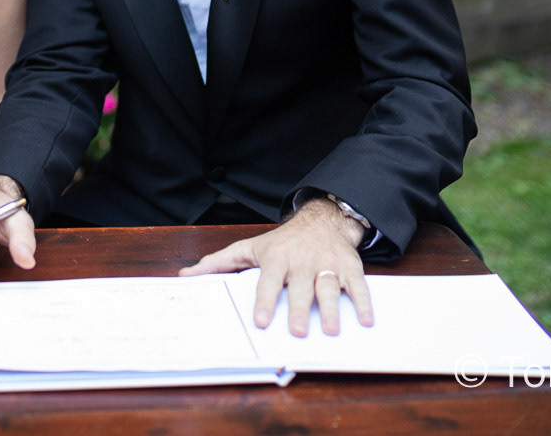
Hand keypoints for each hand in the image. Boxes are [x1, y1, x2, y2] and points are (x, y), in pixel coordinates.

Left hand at [178, 199, 374, 336]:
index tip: (262, 322)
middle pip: (300, 286)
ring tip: (330, 329)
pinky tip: (365, 320)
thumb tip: (186, 276)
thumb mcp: (249, 248)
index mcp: (277, 258)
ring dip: (331, 308)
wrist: (322, 219)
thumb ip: (219, 263)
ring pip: (329, 286)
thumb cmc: (282, 242)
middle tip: (299, 331)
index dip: (265, 301)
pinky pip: (358, 285)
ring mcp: (327, 263)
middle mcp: (302, 260)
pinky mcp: (349, 266)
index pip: (268, 281)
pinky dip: (363, 302)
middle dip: (299, 308)